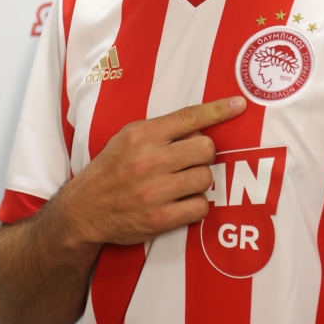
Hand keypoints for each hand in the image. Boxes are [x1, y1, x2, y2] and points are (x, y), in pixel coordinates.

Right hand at [59, 96, 246, 247]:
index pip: (189, 118)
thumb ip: (161, 130)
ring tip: (183, 182)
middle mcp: (149, 161)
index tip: (238, 105)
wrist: (85, 209)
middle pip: (206, 149)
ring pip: (206, 178)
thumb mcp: (128, 138)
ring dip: (200, 180)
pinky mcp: (160, 218)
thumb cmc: (111, 169)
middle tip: (191, 161)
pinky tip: (183, 201)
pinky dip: (197, 204)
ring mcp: (155, 191)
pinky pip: (200, 207)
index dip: (217, 110)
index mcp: (142, 136)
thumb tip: (200, 126)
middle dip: (204, 154)